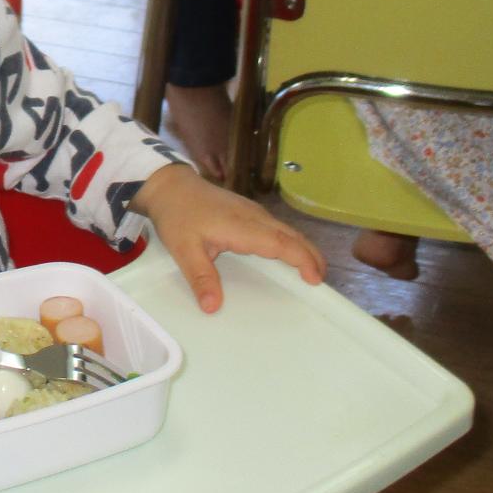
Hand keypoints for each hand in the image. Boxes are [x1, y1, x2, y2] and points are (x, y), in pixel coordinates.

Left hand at [130, 164, 325, 312]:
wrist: (170, 186)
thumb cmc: (178, 215)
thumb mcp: (183, 249)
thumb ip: (200, 277)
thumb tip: (212, 307)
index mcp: (242, 227)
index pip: (282, 244)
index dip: (302, 260)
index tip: (316, 279)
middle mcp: (254, 217)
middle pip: (293, 237)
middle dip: (312, 257)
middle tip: (322, 282)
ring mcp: (253, 212)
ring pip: (288, 231)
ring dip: (304, 249)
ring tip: (314, 272)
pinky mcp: (249, 212)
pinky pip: (278, 228)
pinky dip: (292, 242)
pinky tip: (290, 254)